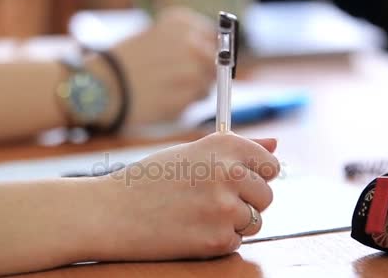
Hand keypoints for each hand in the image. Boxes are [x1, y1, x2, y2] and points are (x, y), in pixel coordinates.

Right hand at [95, 133, 279, 260]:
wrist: (110, 212)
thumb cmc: (149, 179)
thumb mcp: (192, 152)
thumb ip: (238, 148)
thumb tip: (276, 144)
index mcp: (225, 145)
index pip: (270, 164)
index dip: (255, 175)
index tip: (239, 180)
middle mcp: (230, 172)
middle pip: (266, 195)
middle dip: (245, 201)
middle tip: (209, 201)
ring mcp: (226, 207)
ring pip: (254, 221)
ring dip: (232, 222)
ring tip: (197, 214)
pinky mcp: (219, 239)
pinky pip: (236, 242)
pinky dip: (217, 240)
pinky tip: (190, 229)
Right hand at [111, 7, 215, 124]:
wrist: (101, 85)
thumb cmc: (124, 62)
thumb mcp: (155, 37)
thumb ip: (185, 42)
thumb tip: (216, 57)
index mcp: (182, 22)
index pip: (215, 36)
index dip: (208, 51)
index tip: (197, 60)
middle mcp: (192, 41)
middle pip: (217, 61)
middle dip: (204, 71)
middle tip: (178, 79)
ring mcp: (193, 69)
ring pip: (208, 84)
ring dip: (194, 89)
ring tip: (166, 89)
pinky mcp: (188, 96)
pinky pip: (197, 101)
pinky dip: (184, 103)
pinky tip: (162, 99)